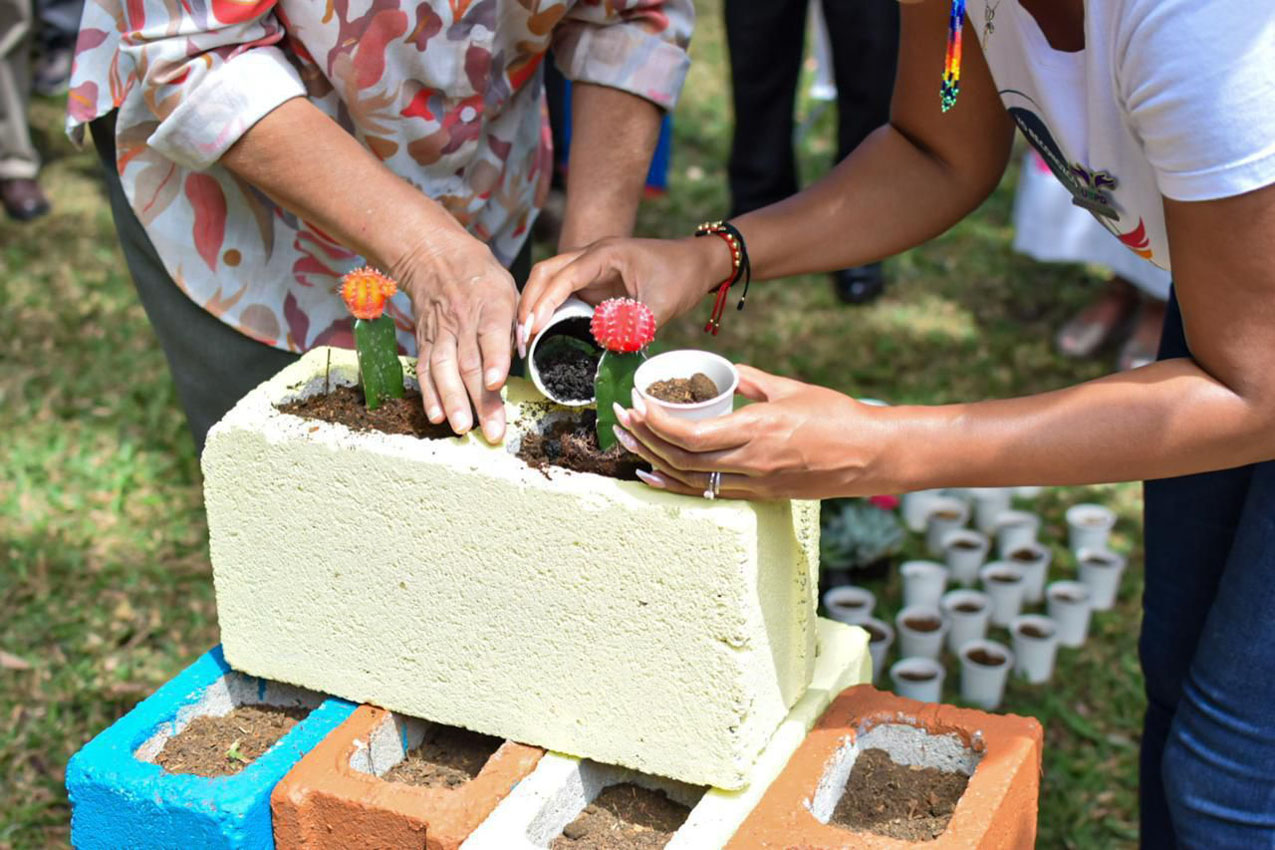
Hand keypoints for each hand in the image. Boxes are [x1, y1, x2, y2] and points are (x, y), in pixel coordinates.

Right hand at [392, 235, 516, 442]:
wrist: (435, 258)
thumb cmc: (483, 280)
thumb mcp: (510, 292)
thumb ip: (517, 326)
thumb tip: (523, 359)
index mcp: (491, 305)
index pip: (491, 334)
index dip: (494, 360)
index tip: (495, 383)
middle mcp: (463, 321)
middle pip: (469, 363)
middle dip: (479, 400)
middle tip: (491, 431)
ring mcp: (440, 332)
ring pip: (444, 369)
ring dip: (452, 401)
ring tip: (461, 428)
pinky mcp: (424, 341)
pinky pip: (425, 370)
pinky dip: (429, 395)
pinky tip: (436, 416)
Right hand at [516, 235, 728, 345]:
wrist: (697, 263)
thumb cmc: (682, 276)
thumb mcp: (663, 304)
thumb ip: (636, 324)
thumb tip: (605, 344)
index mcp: (605, 254)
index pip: (563, 276)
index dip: (544, 303)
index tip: (531, 329)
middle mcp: (591, 256)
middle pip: (545, 273)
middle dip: (528, 303)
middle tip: (520, 338)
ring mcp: (590, 269)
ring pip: (549, 281)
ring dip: (534, 306)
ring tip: (524, 340)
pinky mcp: (594, 283)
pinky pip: (562, 293)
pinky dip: (548, 310)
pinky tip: (540, 332)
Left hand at [610, 365, 896, 500]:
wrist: (871, 454)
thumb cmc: (837, 416)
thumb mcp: (791, 389)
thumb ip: (753, 380)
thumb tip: (725, 370)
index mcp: (758, 430)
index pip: (692, 434)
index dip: (657, 422)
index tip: (637, 403)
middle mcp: (751, 461)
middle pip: (681, 458)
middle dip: (644, 438)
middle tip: (620, 418)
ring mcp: (754, 483)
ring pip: (690, 479)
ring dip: (653, 460)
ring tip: (627, 442)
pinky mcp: (760, 494)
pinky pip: (708, 492)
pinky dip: (675, 485)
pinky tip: (653, 475)